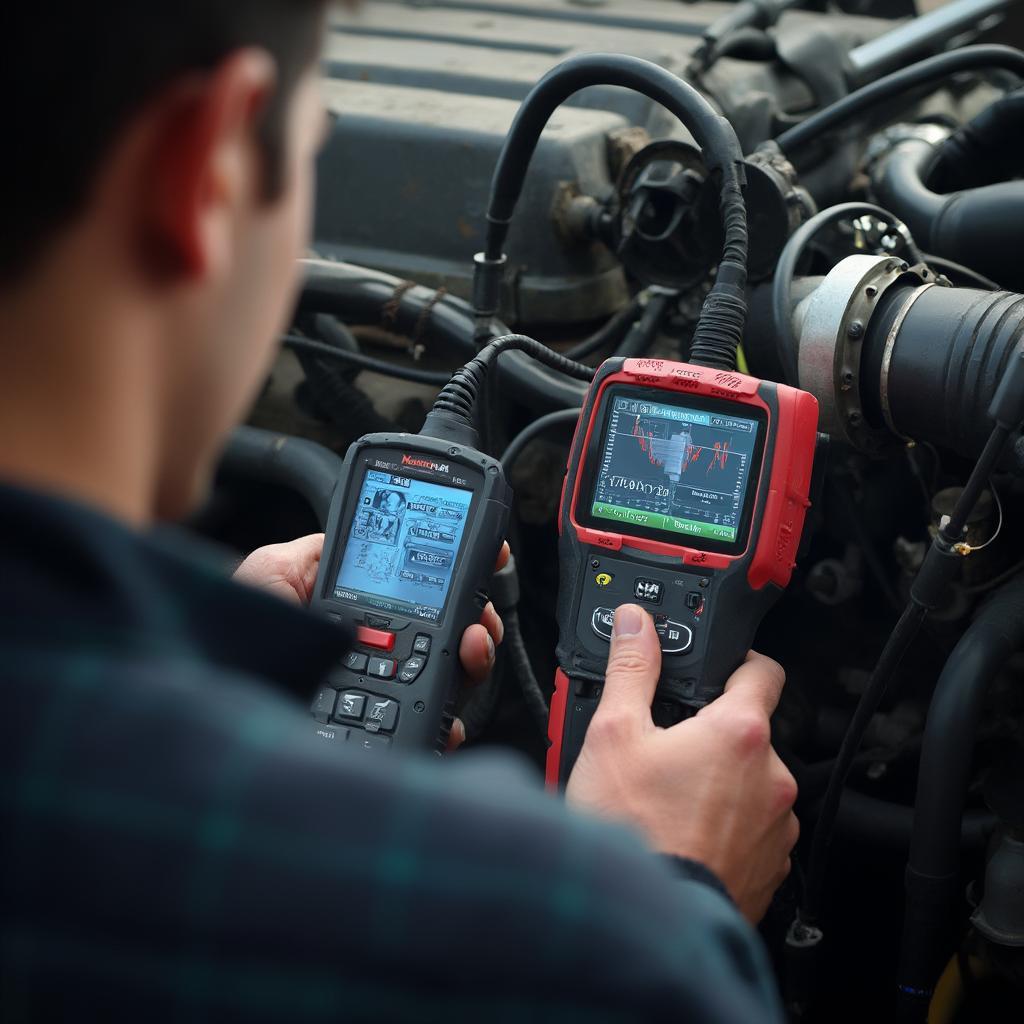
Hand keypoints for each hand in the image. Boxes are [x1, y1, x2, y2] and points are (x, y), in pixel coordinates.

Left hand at [234, 536, 509, 749]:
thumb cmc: (236, 639)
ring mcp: (383, 699)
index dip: (461, 576)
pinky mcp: (383, 738)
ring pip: (452, 680)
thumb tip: (362, 530)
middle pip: (450, 636)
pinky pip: (431, 730)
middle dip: (480, 618)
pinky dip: (452, 721)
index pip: (422, 594)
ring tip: (470, 646)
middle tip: (480, 614)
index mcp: (356, 617)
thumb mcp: (273, 570)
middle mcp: (375, 658)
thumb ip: (322, 550)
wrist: (218, 697)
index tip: (490, 558)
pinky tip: (448, 713)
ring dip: (475, 658)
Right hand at [566, 604, 797, 922]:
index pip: (763, 671)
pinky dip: (725, 824)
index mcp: (739, 732)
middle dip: (711, 734)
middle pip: (748, 732)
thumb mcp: (614, 732)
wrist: (647, 920)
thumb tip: (637, 623)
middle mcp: (772, 776)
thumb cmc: (633, 830)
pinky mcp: (770, 866)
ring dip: (720, 782)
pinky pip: (752, 828)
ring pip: (750, 782)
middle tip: (665, 748)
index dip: (737, 663)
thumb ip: (631, 669)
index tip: (716, 670)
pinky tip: (683, 830)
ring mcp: (775, 825)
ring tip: (668, 796)